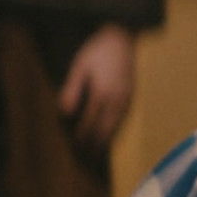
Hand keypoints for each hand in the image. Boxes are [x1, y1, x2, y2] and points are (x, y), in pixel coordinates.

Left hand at [58, 23, 135, 150]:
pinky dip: (115, 130)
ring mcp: (126, 98)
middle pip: (105, 129)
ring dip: (105, 140)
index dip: (82, 137)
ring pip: (116, 126)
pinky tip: (109, 134)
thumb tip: (65, 113)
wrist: (123, 37)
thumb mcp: (80, 65)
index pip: (90, 122)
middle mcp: (116, 99)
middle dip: (95, 145)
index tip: (75, 148)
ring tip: (97, 153)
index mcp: (102, 92)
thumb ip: (72, 89)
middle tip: (85, 160)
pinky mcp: (131, 95)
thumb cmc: (98, 50)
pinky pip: (122, 118)